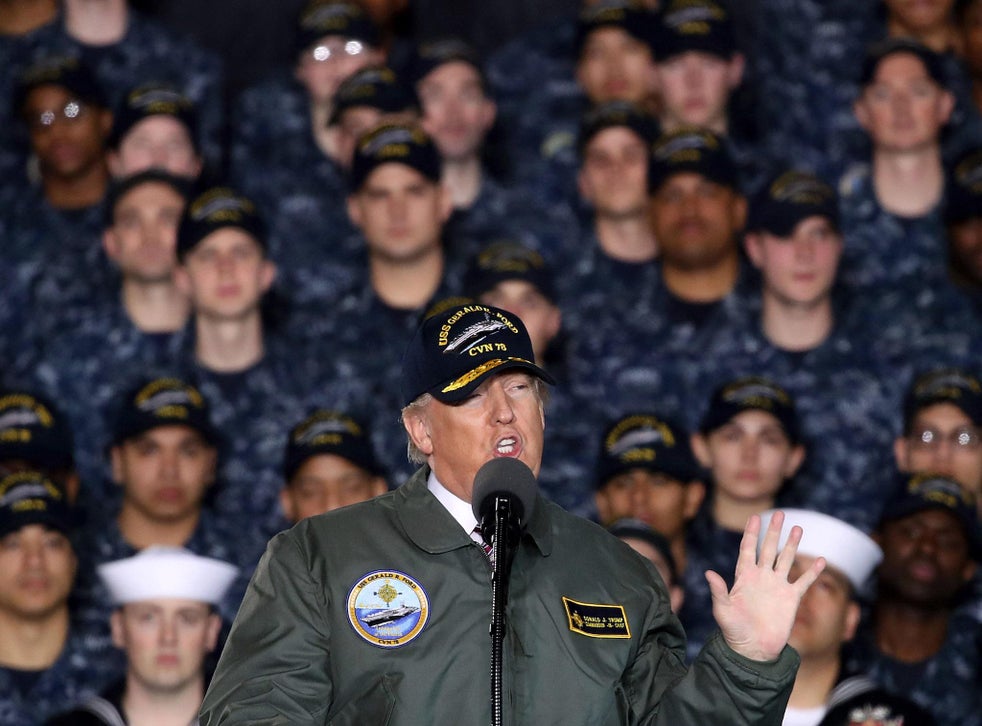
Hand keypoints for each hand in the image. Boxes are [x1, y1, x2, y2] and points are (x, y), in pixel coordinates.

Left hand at [706, 510, 824, 661]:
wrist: (753, 649)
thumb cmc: (734, 630)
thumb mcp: (723, 610)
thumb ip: (719, 591)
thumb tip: (708, 573)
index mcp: (744, 577)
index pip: (748, 549)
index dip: (751, 533)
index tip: (755, 517)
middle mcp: (762, 577)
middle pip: (769, 549)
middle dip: (773, 532)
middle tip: (780, 513)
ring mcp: (777, 586)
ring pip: (786, 560)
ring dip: (792, 545)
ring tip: (797, 528)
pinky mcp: (791, 599)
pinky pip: (803, 582)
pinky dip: (812, 572)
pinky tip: (820, 560)